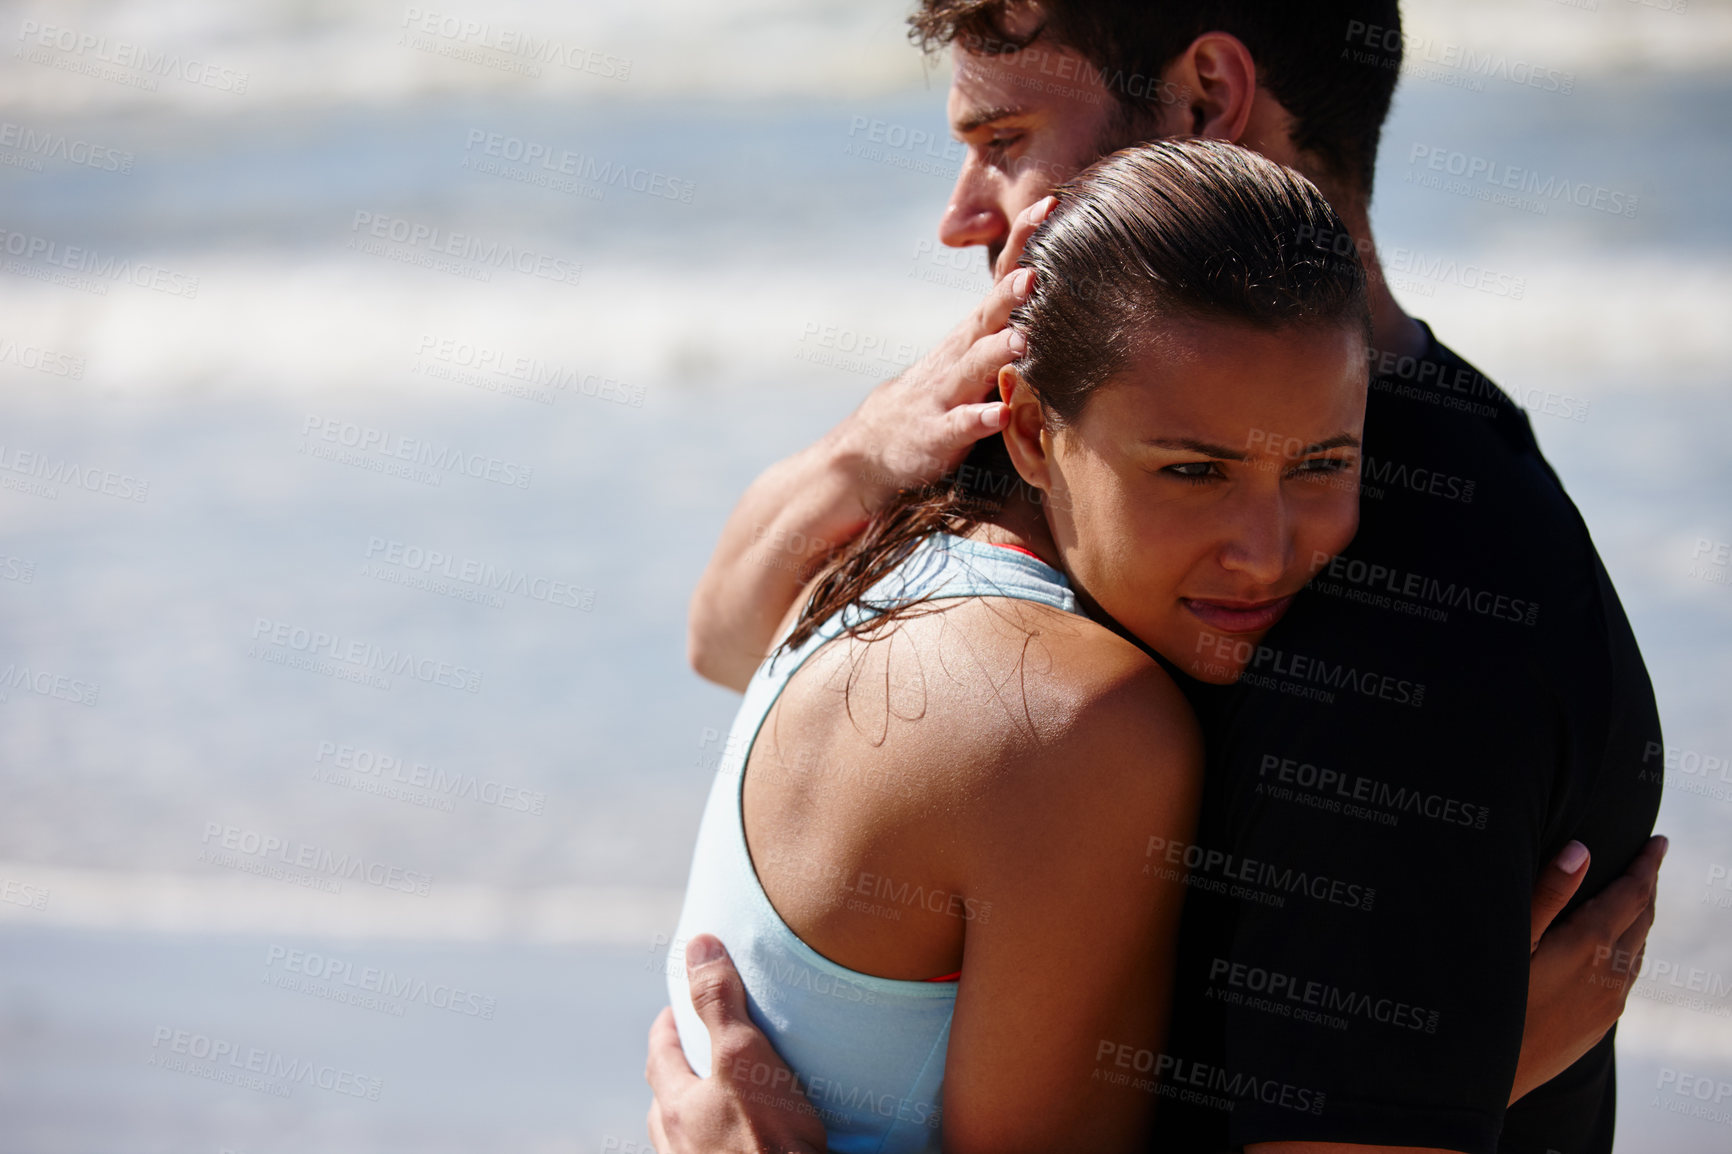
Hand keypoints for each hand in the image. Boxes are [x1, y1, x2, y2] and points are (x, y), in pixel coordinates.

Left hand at [645, 935, 827, 1153]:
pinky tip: (746, 1136)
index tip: (679, 1004)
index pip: (660, 1052)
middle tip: (702, 1043)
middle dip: (680, 1066)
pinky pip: (713, 1151)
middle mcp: (677, 1142)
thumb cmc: (765, 1141)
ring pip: (687, 1131)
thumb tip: (699, 945)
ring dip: (699, 1106)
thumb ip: (719, 1002)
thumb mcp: (741, 1057)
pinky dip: (722, 1135)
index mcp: (676, 1105)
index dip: (669, 1023)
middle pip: (667, 1095)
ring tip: (724, 1091)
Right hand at [836, 196, 1055, 504]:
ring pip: (972, 369)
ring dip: (996, 353)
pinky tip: (1000, 416)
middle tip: (1035, 273)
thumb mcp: (970, 353)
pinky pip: (959, 426)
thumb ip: (1005, 322)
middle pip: (985, 318)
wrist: (873, 445)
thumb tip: (1052, 280)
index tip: (1049, 205)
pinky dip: (978, 420)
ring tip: (1022, 340)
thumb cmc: (938, 394)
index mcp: (971, 335)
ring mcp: (944, 395)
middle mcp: (957, 357)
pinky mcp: (936, 435)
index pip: (1000, 281)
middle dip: (1009, 295)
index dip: (1023, 244)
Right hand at [1511, 834, 1666, 1102]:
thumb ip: (1548, 893)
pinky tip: (1615, 948)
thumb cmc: (1489, 1000)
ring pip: (1638, 949)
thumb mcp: (1511, 938)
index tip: (1658, 841)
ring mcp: (1609, 1001)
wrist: (1491, 1076)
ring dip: (1640, 917)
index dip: (1646, 864)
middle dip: (1647, 886)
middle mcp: (1610, 973)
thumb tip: (1581, 849)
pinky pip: (1628, 974)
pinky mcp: (1601, 1022)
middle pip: (1642, 919)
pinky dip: (1630, 947)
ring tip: (1635, 896)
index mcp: (1591, 944)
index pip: (1632, 893)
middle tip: (1649, 859)